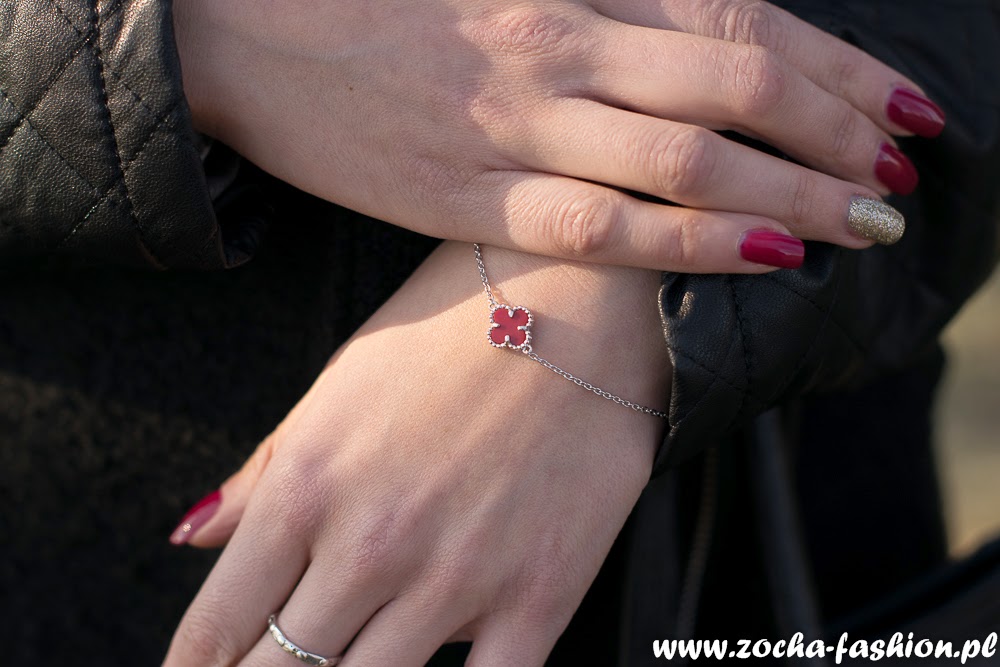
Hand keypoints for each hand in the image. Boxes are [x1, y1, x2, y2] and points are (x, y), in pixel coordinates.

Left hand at [164, 242, 668, 664]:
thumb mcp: (339, 382)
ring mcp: (457, 578)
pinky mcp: (539, 595)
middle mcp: (373, 544)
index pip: (219, 626)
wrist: (578, 298)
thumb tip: (194, 537)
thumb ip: (262, 472)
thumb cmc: (450, 328)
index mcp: (309, 488)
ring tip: (346, 662)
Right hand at [174, 0, 940, 272]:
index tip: (902, 110)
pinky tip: (759, 256)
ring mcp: (516, 126)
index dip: (837, 68)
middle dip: (836, 134)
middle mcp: (562, 46)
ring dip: (788, 194)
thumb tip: (702, 32)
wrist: (252, 34)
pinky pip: (598, 225)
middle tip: (899, 177)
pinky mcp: (466, 197)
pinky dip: (689, 241)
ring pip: (685, 160)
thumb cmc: (382, 1)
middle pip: (736, 89)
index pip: (741, 23)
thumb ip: (609, 4)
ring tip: (858, 224)